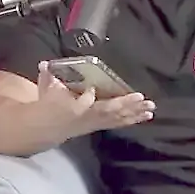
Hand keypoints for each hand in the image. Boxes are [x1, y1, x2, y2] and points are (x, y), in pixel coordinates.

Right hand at [35, 61, 154, 137]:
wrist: (47, 129)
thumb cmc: (49, 105)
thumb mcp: (46, 90)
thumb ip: (47, 76)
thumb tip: (44, 64)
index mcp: (72, 108)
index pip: (78, 103)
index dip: (85, 97)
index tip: (91, 89)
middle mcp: (87, 117)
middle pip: (107, 111)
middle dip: (124, 105)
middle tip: (141, 98)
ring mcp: (95, 122)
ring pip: (117, 118)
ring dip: (134, 113)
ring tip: (150, 108)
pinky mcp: (101, 125)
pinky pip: (119, 122)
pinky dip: (133, 119)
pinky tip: (146, 116)